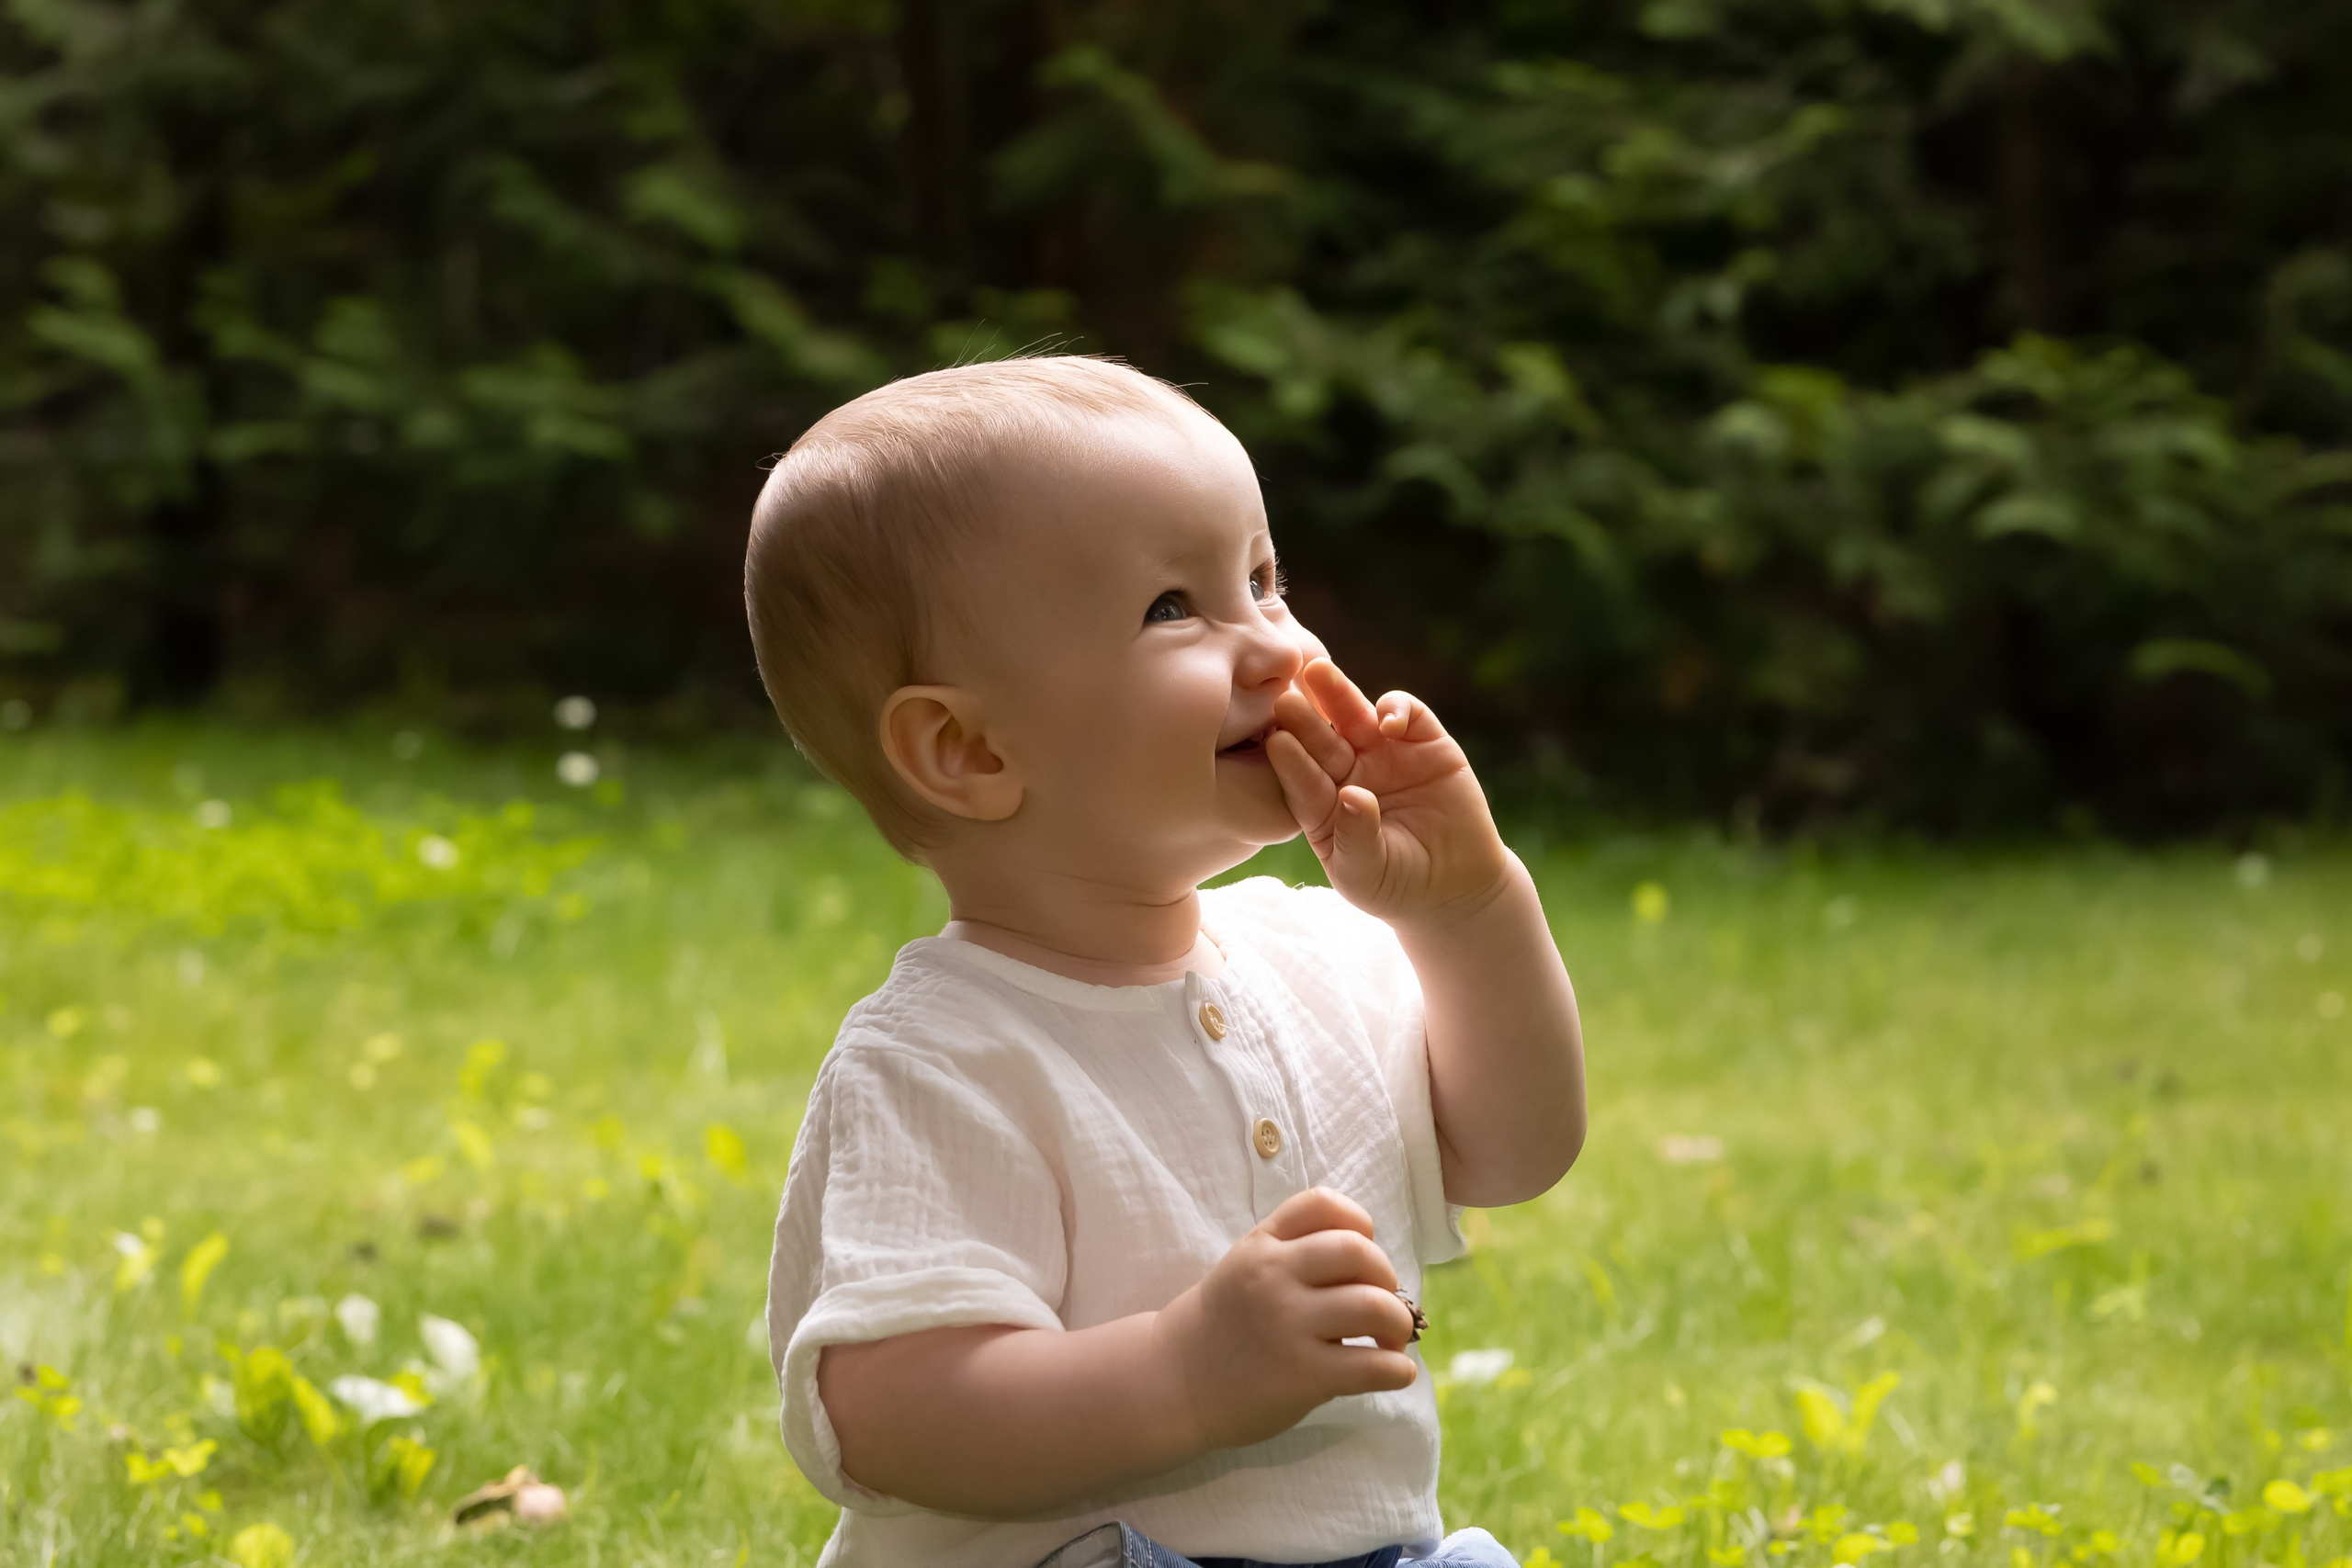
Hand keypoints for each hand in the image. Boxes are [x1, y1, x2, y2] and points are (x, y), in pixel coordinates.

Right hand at [1151, 1188, 1418, 1450]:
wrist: (1176, 1381)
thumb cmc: (1227, 1324)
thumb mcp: (1246, 1266)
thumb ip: (1296, 1252)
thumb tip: (1378, 1271)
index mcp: (1262, 1245)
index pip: (1323, 1204)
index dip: (1360, 1222)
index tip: (1362, 1256)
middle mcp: (1273, 1276)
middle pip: (1358, 1252)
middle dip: (1387, 1276)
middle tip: (1383, 1305)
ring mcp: (1286, 1325)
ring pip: (1373, 1306)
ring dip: (1399, 1324)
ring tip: (1392, 1341)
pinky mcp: (1300, 1375)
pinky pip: (1372, 1366)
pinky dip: (1398, 1370)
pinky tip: (1394, 1373)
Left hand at [1267, 658, 1512, 929]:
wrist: (1454, 885)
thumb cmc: (1397, 885)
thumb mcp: (1369, 873)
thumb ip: (1356, 837)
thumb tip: (1352, 795)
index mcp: (1322, 806)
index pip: (1302, 780)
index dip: (1291, 762)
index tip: (1276, 743)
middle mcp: (1347, 772)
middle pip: (1321, 740)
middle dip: (1304, 719)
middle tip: (1284, 698)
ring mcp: (1384, 754)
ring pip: (1355, 716)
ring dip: (1337, 693)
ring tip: (1318, 672)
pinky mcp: (1424, 742)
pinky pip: (1407, 715)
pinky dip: (1397, 709)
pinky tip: (1388, 721)